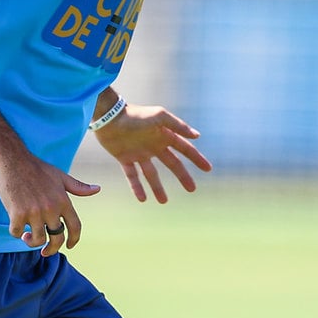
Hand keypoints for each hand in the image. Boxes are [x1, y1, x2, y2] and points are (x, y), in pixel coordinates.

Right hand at [0, 150, 98, 256]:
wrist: (12, 159)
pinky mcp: (17, 213)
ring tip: (27, 236)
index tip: (69, 246)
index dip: (74, 239)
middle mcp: (51, 208)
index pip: (75, 226)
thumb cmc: (37, 167)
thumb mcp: (60, 176)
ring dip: (32, 242)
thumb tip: (97, 189)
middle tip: (45, 251)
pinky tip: (16, 226)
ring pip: (37, 239)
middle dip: (52, 249)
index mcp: (63, 201)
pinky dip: (16, 233)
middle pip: (57, 238)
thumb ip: (78, 187)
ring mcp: (34, 212)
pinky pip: (17, 233)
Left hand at [92, 104, 212, 202]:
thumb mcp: (160, 117)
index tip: (208, 169)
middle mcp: (154, 146)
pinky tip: (143, 199)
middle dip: (183, 176)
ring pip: (151, 174)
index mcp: (164, 135)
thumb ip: (178, 125)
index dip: (196, 159)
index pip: (185, 149)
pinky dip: (137, 187)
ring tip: (163, 202)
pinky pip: (132, 175)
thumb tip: (197, 136)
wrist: (109, 117)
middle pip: (172, 164)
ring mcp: (139, 153)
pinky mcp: (124, 158)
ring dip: (158, 188)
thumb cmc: (135, 115)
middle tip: (192, 189)